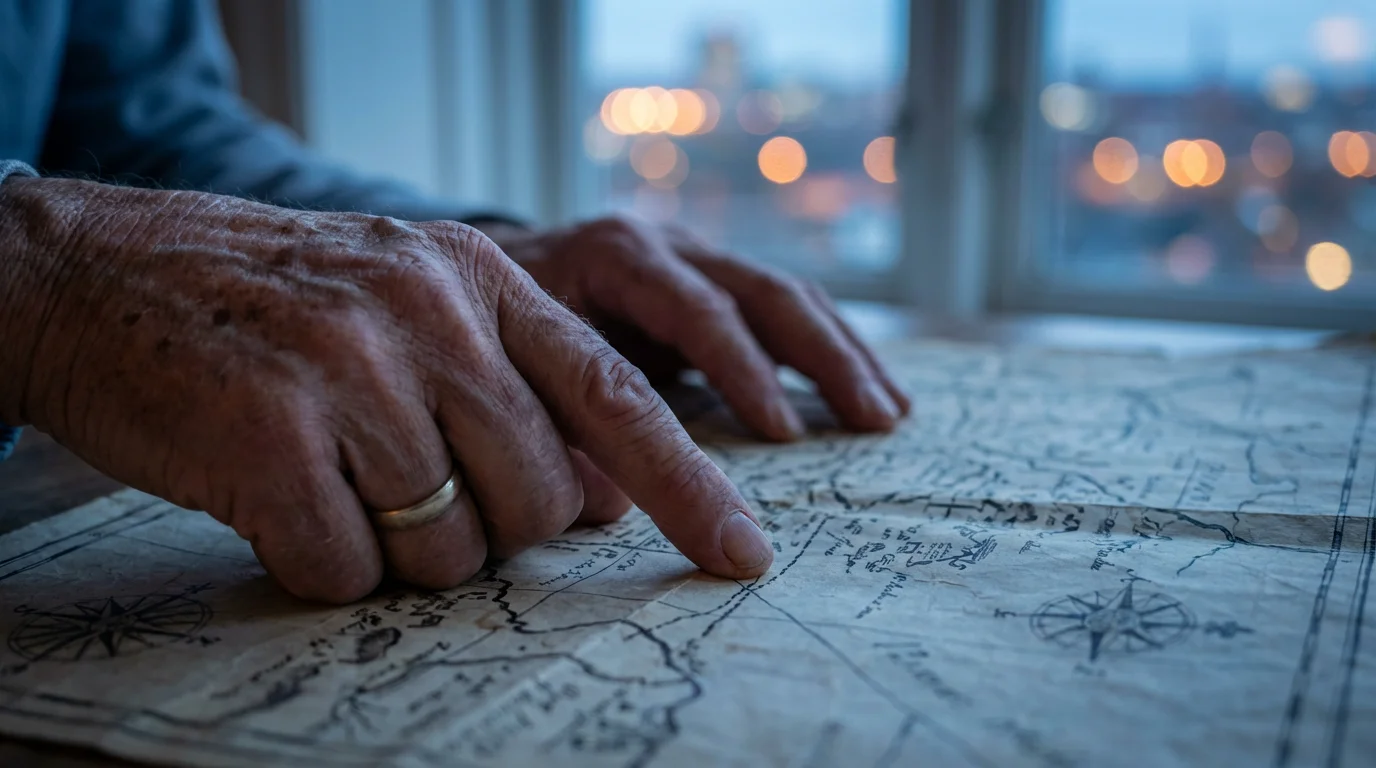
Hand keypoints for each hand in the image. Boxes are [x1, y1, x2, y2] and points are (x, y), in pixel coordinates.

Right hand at [0, 179, 774, 601]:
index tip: (742, 556)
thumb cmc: (271, 309)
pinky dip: (319, 563)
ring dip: (400, 549)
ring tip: (332, 479)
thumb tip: (604, 498)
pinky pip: (351, 571)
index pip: (616, 396)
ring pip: (451, 549)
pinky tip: (274, 498)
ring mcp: (350, 367)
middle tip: (407, 487)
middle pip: (539, 501)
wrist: (96, 272)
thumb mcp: (407, 303)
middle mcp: (430, 312)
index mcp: (479, 278)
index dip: (689, 486)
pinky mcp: (273, 435)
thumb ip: (511, 384)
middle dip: (489, 529)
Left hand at [494, 216, 910, 441]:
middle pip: (765, 292)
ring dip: (842, 353)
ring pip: (787, 295)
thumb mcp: (508, 359)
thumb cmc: (490, 323)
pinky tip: (865, 387)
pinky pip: (780, 307)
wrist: (471, 266)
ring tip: (889, 411)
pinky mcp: (707, 279)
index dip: (743, 371)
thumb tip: (612, 501)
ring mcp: (694, 257)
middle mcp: (668, 246)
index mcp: (619, 255)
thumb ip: (555, 421)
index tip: (781, 433)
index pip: (699, 310)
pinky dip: (826, 347)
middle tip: (871, 420)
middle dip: (824, 358)